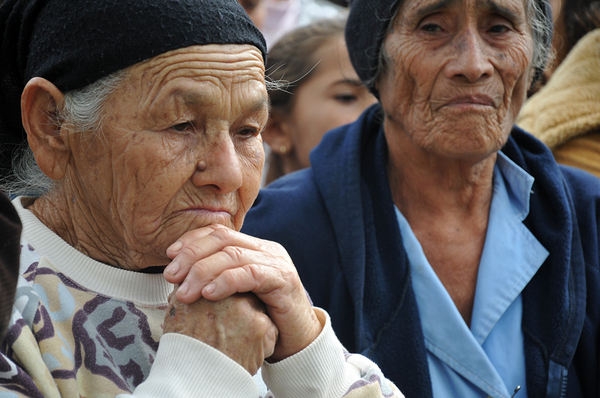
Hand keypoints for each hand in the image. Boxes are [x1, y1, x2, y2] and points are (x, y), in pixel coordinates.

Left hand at [163, 224, 322, 360]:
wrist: (297, 341)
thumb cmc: (262, 319)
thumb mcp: (236, 295)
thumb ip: (216, 280)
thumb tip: (178, 277)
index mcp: (254, 248)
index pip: (219, 232)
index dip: (192, 240)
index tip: (170, 256)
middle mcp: (266, 250)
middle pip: (223, 239)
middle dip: (192, 255)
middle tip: (171, 276)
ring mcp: (277, 263)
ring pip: (233, 255)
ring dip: (203, 271)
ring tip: (185, 292)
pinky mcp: (284, 280)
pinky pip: (251, 274)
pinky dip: (226, 281)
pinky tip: (209, 294)